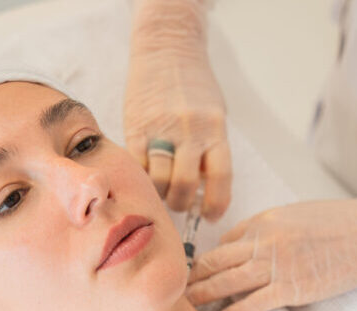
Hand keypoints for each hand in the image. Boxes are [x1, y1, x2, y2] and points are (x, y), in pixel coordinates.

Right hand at [124, 0, 231, 221]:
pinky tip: (145, 178)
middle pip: (186, 184)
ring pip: (159, 179)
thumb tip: (205, 187)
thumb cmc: (195, 85)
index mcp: (215, 128)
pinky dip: (142, 177)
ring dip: (160, 194)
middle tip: (180, 205)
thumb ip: (212, 147)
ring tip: (162, 192)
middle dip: (183, 204)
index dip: (217, 204)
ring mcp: (161, 129)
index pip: (220, 177)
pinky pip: (137, 164)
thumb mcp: (216, 113)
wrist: (166, 48)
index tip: (212, 216)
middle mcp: (190, 130)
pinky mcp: (136, 126)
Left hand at [186, 187, 356, 310]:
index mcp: (265, 220)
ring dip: (203, 295)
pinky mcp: (293, 289)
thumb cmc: (341, 222)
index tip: (195, 270)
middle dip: (192, 276)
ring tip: (187, 306)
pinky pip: (254, 304)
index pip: (225, 240)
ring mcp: (277, 266)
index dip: (208, 257)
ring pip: (227, 282)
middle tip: (173, 289)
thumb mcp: (297, 214)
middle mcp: (265, 241)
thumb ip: (266, 227)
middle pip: (216, 261)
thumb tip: (239, 244)